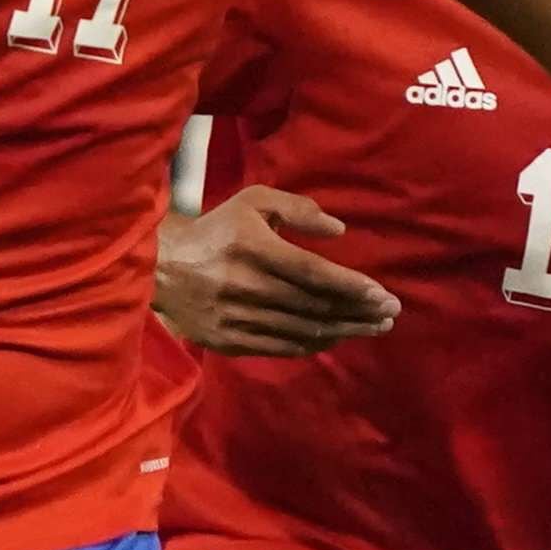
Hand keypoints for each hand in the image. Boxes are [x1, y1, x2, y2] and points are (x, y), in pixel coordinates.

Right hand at [157, 184, 397, 356]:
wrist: (160, 269)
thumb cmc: (216, 231)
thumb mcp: (252, 203)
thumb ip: (297, 209)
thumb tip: (339, 230)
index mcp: (253, 248)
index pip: (313, 273)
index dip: (351, 286)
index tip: (383, 294)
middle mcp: (245, 286)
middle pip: (314, 306)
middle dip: (358, 312)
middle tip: (390, 314)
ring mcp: (236, 318)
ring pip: (302, 330)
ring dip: (343, 331)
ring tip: (372, 328)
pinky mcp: (229, 341)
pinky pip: (281, 347)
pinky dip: (313, 344)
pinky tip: (335, 338)